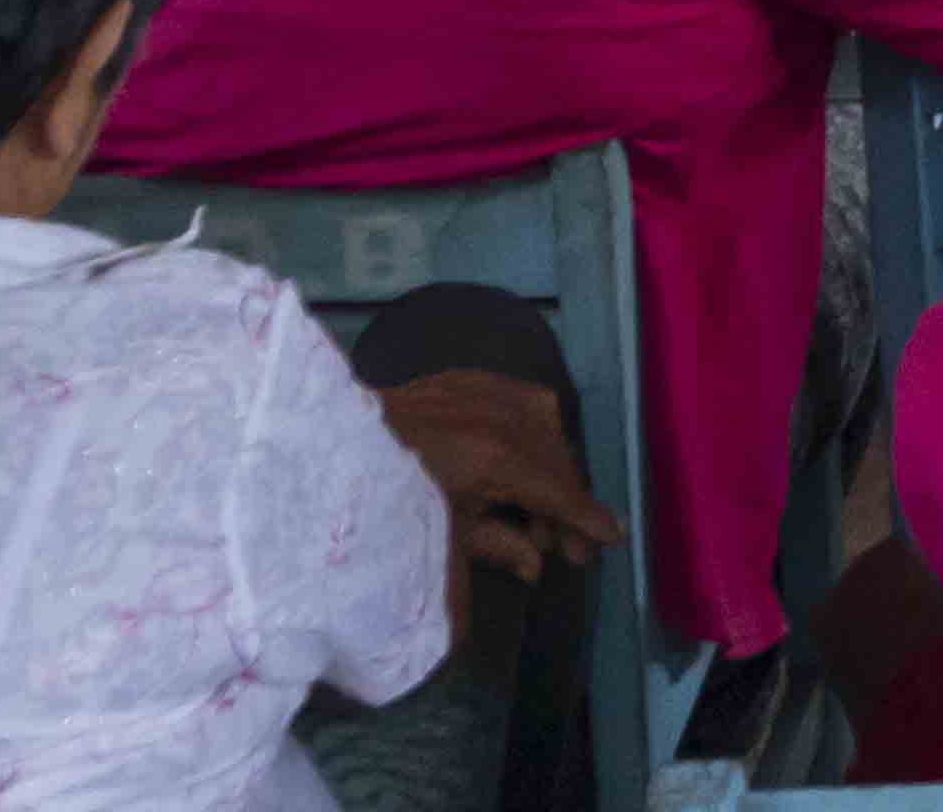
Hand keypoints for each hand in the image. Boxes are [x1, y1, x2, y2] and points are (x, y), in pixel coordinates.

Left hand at [373, 367, 621, 583]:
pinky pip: (521, 400)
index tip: (612, 537)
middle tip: (567, 547)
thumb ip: (498, 546)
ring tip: (538, 511)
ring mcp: (487, 390)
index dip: (586, 518)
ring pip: (546, 426)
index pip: (559, 491)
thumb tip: (538, 564)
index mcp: (496, 460)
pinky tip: (523, 460)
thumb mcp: (442, 535)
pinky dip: (532, 431)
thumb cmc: (384, 503)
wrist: (330, 447)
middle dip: (566, 504)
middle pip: (557, 461)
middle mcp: (502, 417)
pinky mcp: (469, 377)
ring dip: (551, 468)